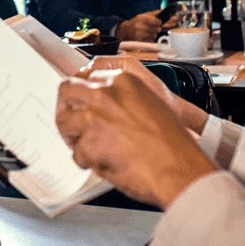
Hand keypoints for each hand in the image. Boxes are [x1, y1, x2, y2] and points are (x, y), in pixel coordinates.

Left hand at [55, 71, 216, 207]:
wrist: (180, 169)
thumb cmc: (174, 144)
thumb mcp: (153, 105)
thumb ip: (125, 101)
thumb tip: (108, 110)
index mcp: (124, 80)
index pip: (87, 76)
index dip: (82, 92)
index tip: (81, 101)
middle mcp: (105, 93)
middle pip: (67, 90)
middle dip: (67, 107)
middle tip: (72, 122)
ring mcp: (94, 116)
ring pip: (64, 120)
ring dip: (72, 135)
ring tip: (84, 147)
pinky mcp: (89, 142)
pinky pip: (76, 151)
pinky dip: (85, 160)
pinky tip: (99, 163)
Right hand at [115, 11, 162, 41]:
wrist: (124, 31)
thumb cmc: (136, 22)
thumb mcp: (143, 15)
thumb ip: (154, 13)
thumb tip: (163, 10)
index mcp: (142, 18)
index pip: (157, 21)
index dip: (159, 22)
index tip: (158, 22)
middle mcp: (140, 26)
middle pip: (157, 29)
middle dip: (156, 28)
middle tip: (153, 27)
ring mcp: (139, 34)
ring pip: (154, 35)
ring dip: (153, 34)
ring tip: (148, 32)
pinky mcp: (139, 41)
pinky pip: (150, 40)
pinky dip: (150, 39)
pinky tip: (146, 36)